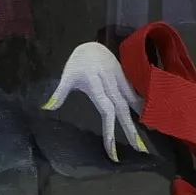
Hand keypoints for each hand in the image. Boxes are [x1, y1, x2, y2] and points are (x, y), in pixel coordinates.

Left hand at [43, 41, 147, 161]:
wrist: (92, 44)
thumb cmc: (78, 63)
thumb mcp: (67, 76)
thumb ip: (59, 92)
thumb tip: (47, 108)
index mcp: (95, 84)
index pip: (106, 111)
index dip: (109, 130)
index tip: (112, 150)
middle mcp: (110, 83)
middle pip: (122, 109)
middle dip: (130, 130)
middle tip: (140, 149)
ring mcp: (120, 80)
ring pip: (132, 102)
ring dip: (139, 120)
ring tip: (146, 137)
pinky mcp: (126, 78)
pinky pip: (135, 94)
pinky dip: (142, 107)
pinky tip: (148, 119)